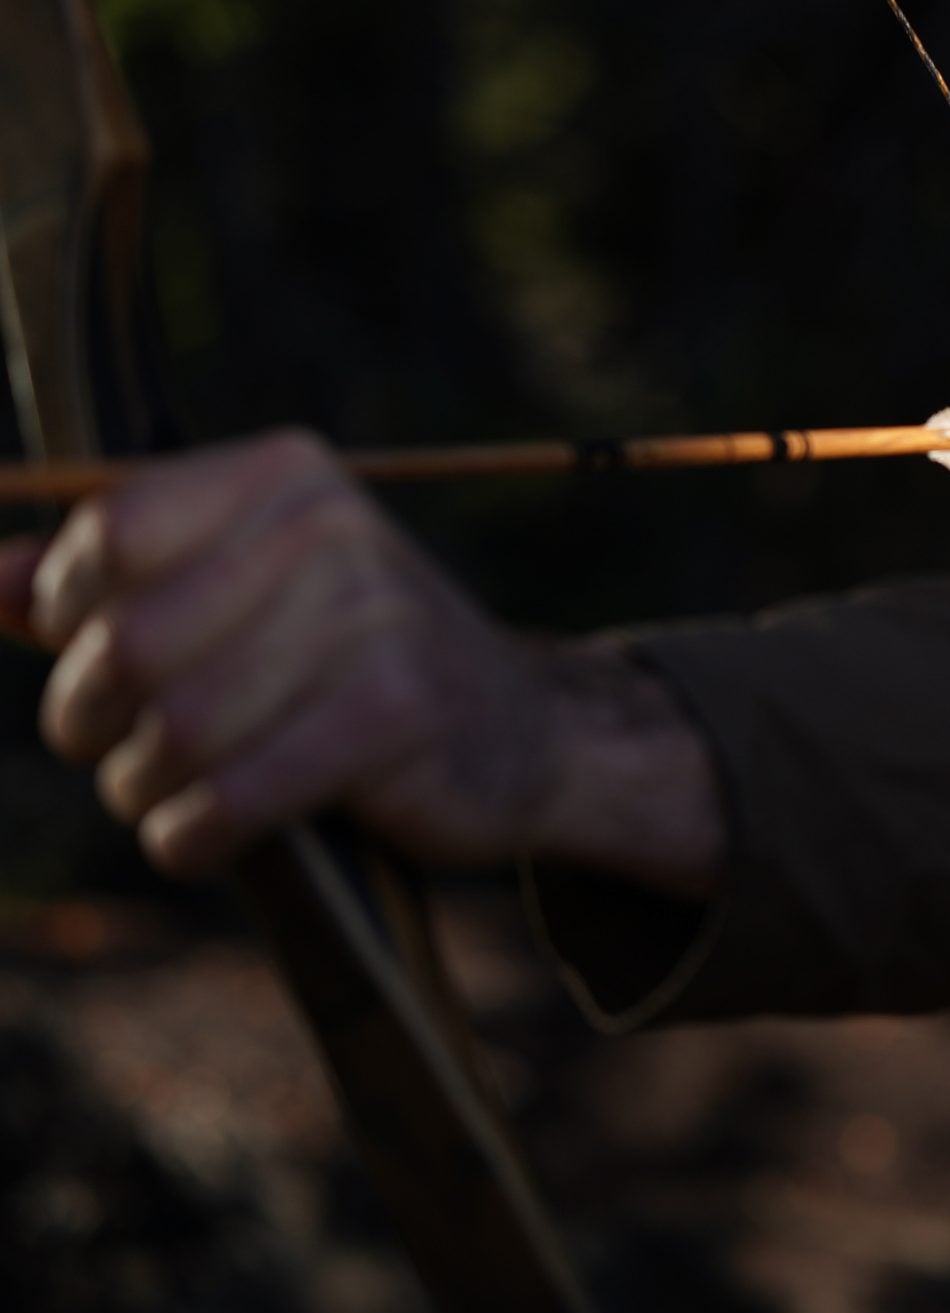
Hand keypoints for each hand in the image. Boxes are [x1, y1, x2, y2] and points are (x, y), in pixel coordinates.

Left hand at [0, 431, 720, 890]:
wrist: (523, 731)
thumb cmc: (347, 665)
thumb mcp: (239, 600)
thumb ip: (108, 588)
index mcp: (287, 476)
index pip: (107, 532)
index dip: (64, 612)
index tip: (92, 658)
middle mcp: (333, 528)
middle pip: (127, 643)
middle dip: (91, 720)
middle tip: (118, 749)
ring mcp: (374, 618)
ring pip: (173, 732)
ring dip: (145, 789)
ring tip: (172, 794)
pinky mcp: (396, 714)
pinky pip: (232, 797)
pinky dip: (193, 836)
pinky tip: (205, 835)